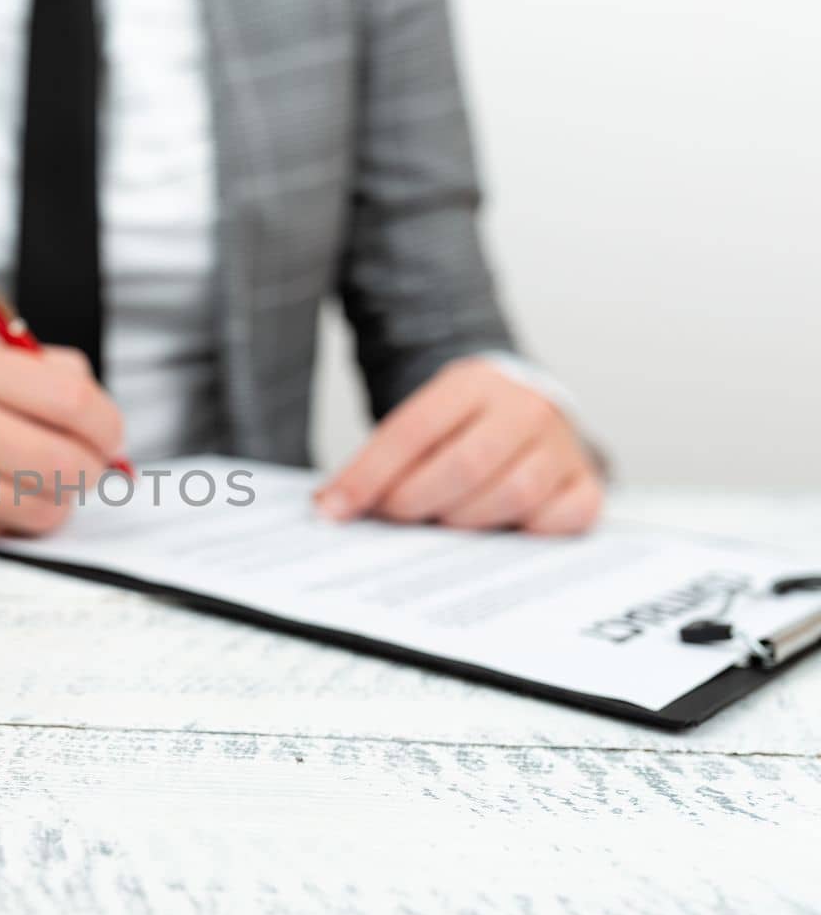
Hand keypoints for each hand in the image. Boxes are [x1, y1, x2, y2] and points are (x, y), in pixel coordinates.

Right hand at [0, 337, 125, 541]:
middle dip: (91, 471)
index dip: (108, 426)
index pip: (73, 403)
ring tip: (35, 481)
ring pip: (43, 511)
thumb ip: (38, 376)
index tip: (109, 435)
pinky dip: (10, 516)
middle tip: (83, 465)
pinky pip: (2, 529)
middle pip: (67, 466)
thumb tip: (103, 420)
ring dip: (56, 501)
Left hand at [315, 358, 603, 534]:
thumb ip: (380, 461)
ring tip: (443, 521)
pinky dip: (529, 531)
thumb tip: (329, 506)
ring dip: (466, 519)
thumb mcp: (421, 424)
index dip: (369, 474)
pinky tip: (502, 530)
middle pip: (466, 463)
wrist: (526, 408)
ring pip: (514, 492)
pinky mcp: (585, 482)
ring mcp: (561, 445)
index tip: (335, 507)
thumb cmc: (464, 428)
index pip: (413, 430)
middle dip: (416, 500)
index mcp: (472, 384)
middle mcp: (523, 408)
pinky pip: (564, 517)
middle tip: (393, 516)